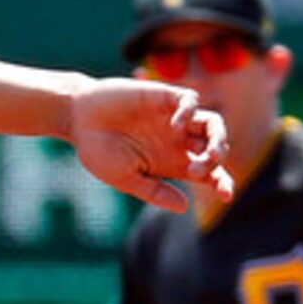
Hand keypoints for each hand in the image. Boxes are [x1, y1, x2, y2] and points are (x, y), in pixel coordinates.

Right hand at [67, 79, 232, 211]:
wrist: (77, 118)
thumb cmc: (97, 150)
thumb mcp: (125, 178)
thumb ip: (154, 191)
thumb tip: (185, 206)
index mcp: (171, 162)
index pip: (208, 173)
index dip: (221, 183)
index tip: (226, 195)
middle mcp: (178, 140)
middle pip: (216, 148)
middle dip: (217, 161)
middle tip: (199, 170)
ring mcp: (173, 117)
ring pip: (213, 123)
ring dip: (218, 138)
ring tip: (208, 152)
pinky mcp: (165, 96)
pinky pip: (191, 100)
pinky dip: (190, 113)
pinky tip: (174, 126)